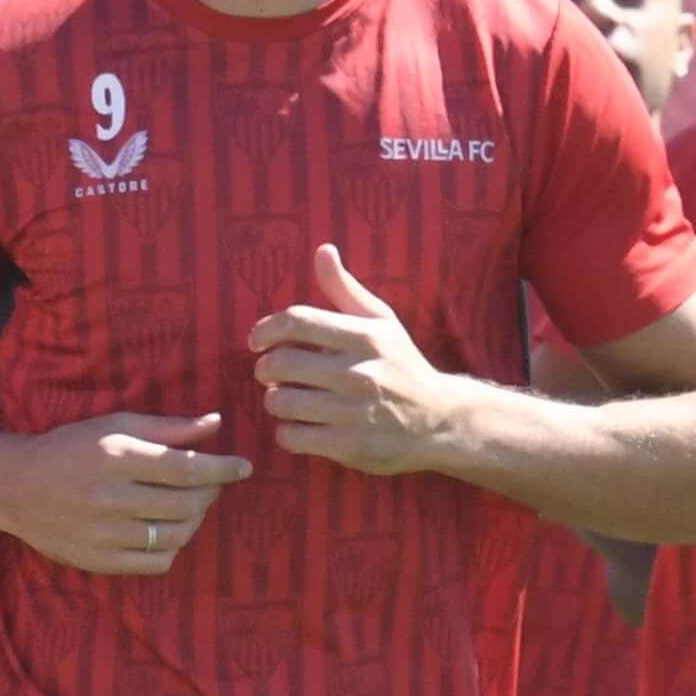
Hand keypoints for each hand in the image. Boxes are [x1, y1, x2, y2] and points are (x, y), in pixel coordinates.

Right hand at [0, 408, 252, 577]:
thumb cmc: (69, 449)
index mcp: (117, 457)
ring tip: (191, 507)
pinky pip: (155, 562)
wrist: (15, 488)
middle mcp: (110, 497)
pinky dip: (173, 548)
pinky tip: (168, 531)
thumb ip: (167, 427)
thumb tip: (216, 423)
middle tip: (211, 485)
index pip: (186, 468)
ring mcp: (103, 534)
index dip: (222, 469)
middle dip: (210, 493)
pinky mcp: (98, 560)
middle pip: (186, 503)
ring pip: (175, 535)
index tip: (243, 467)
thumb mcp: (115, 426)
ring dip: (195, 520)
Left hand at [250, 244, 454, 473]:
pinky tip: (300, 425)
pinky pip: (293, 436)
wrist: (438, 420)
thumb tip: (323, 250)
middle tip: (272, 373)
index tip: (257, 340)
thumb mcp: (380, 321)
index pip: (297, 321)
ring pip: (281, 402)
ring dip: (274, 400)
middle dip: (266, 368)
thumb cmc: (400, 364)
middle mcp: (359, 372)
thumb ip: (345, 288)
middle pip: (281, 363)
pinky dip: (287, 432)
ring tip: (287, 398)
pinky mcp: (350, 445)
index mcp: (365, 336)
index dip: (266, 329)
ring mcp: (354, 411)